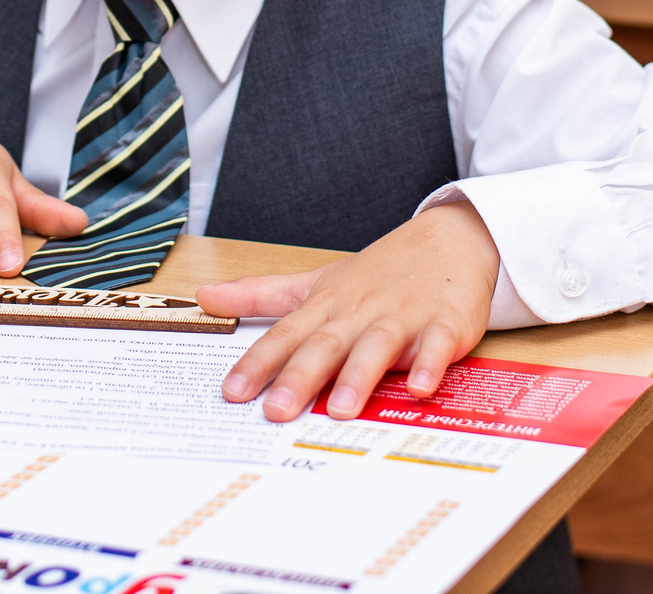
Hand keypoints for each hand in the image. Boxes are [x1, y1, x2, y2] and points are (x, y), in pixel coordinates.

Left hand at [198, 200, 500, 421]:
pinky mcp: (444, 323)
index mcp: (328, 305)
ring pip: (377, 346)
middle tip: (277, 412)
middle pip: (326, 344)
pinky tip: (419, 388)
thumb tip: (204, 296)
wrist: (448, 240)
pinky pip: (436, 345)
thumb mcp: (316, 282)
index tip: (232, 393)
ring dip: (358, 375)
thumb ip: (261, 295)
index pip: (286, 336)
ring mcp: (403, 317)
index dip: (258, 364)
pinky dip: (429, 365)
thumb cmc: (377, 273)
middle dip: (300, 377)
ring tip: (339, 408)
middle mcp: (360, 312)